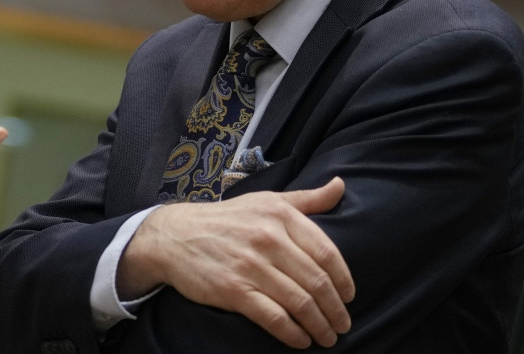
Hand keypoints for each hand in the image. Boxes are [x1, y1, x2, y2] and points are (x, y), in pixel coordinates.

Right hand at [117, 177, 353, 348]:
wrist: (174, 236)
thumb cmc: (226, 219)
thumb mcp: (266, 200)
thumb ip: (306, 198)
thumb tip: (340, 185)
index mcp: (279, 214)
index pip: (326, 252)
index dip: (343, 279)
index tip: (349, 296)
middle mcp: (267, 238)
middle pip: (316, 281)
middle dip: (335, 309)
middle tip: (342, 324)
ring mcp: (250, 265)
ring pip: (299, 302)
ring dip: (319, 325)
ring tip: (327, 336)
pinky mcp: (233, 290)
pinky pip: (274, 317)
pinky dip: (293, 334)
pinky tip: (301, 340)